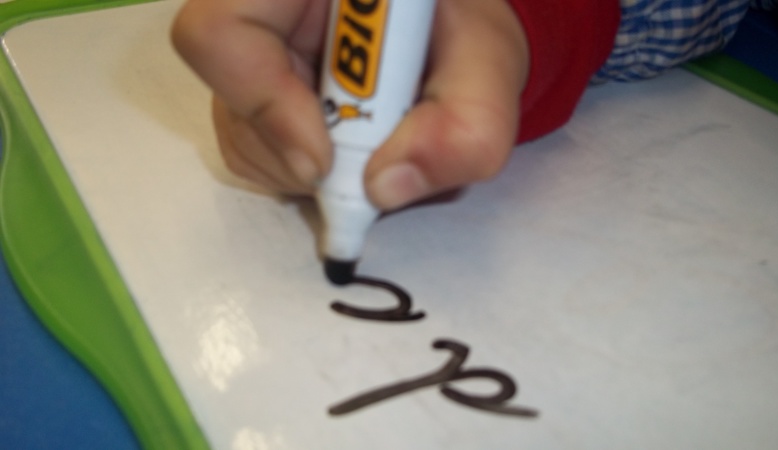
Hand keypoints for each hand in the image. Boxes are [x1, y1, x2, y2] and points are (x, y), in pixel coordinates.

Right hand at [172, 0, 528, 209]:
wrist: (451, 40)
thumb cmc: (464, 38)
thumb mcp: (489, 70)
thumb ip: (467, 125)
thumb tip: (384, 188)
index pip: (221, 30)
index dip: (265, 104)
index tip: (324, 159)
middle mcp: (258, 8)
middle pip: (229, 97)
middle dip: (300, 151)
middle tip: (368, 155)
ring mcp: (248, 51)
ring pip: (240, 135)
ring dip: (308, 168)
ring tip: (369, 141)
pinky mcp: (250, 93)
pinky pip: (254, 153)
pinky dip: (304, 172)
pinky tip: (347, 147)